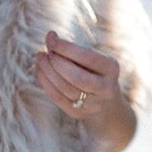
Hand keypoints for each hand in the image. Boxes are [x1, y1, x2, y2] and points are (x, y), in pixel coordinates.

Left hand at [35, 31, 135, 151]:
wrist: (106, 102)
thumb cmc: (94, 71)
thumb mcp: (93, 59)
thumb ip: (74, 50)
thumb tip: (51, 38)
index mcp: (111, 68)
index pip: (88, 57)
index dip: (66, 47)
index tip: (50, 37)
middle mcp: (106, 88)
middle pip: (77, 77)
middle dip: (56, 62)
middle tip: (44, 52)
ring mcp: (93, 104)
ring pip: (64, 88)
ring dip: (47, 71)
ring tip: (40, 58)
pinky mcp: (78, 113)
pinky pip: (57, 98)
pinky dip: (45, 82)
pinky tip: (40, 70)